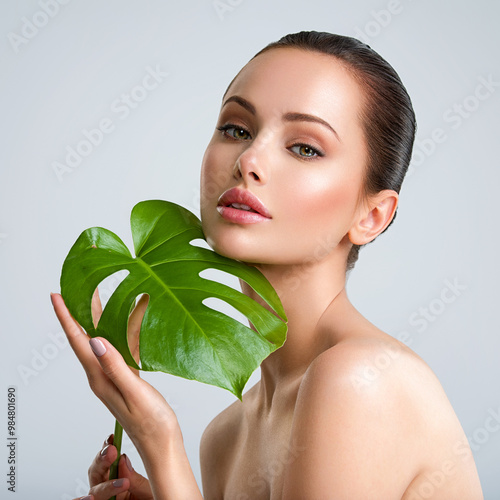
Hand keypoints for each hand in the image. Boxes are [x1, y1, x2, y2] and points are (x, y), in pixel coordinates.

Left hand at [51, 291, 180, 463]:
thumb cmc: (152, 424)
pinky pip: (118, 347)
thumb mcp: (134, 394)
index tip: (57, 296)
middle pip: (85, 336)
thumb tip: (95, 340)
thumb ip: (115, 367)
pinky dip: (121, 331)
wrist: (161, 443)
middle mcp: (101, 375)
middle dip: (79, 311)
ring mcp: (113, 376)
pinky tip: (128, 321)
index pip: (78, 342)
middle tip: (77, 286)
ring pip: (101, 340)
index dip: (66, 317)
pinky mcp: (125, 377)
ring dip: (99, 318)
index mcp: (99, 378)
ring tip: (98, 297)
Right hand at [72, 434, 152, 499]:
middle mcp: (109, 493)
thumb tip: (123, 459)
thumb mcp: (149, 493)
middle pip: (97, 472)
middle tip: (112, 451)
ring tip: (113, 482)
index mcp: (122, 482)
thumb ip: (137, 480)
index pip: (111, 462)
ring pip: (92, 491)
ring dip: (100, 484)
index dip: (108, 448)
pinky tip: (88, 499)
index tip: (112, 437)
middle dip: (103, 460)